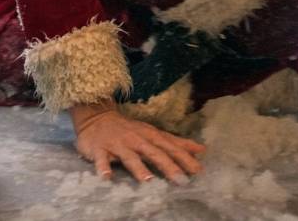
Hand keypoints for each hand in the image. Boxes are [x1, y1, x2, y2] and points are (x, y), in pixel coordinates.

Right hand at [71, 103, 204, 181]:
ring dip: (138, 167)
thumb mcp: (153, 133)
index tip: (198, 171)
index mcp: (150, 136)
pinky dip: (103, 167)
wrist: (96, 117)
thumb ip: (177, 143)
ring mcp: (117, 144)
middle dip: (168, 165)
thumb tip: (202, 150)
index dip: (184, 158)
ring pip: (129, 157)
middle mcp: (136, 140)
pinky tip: (106, 177)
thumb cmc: (129, 129)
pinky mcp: (99, 149)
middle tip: (181, 180)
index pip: (170, 147)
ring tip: (147, 180)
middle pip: (154, 153)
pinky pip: (101, 159)